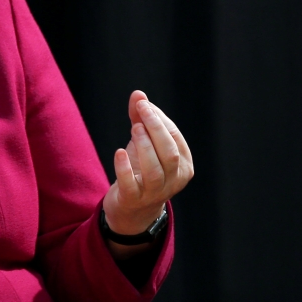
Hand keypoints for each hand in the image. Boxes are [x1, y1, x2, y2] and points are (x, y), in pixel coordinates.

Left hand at [102, 91, 192, 250]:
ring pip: (154, 170)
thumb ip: (140, 118)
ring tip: (134, 128)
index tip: (143, 104)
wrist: (132, 208)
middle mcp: (174, 180)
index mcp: (183, 164)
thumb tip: (138, 94)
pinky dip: (124, 168)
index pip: (174, 137)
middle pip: (169, 153)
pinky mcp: (134, 201)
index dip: (159, 119)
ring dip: (144, 146)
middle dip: (155, 128)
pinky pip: (131, 186)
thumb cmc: (141, 168)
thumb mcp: (143, 142)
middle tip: (141, 110)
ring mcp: (155, 193)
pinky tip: (119, 152)